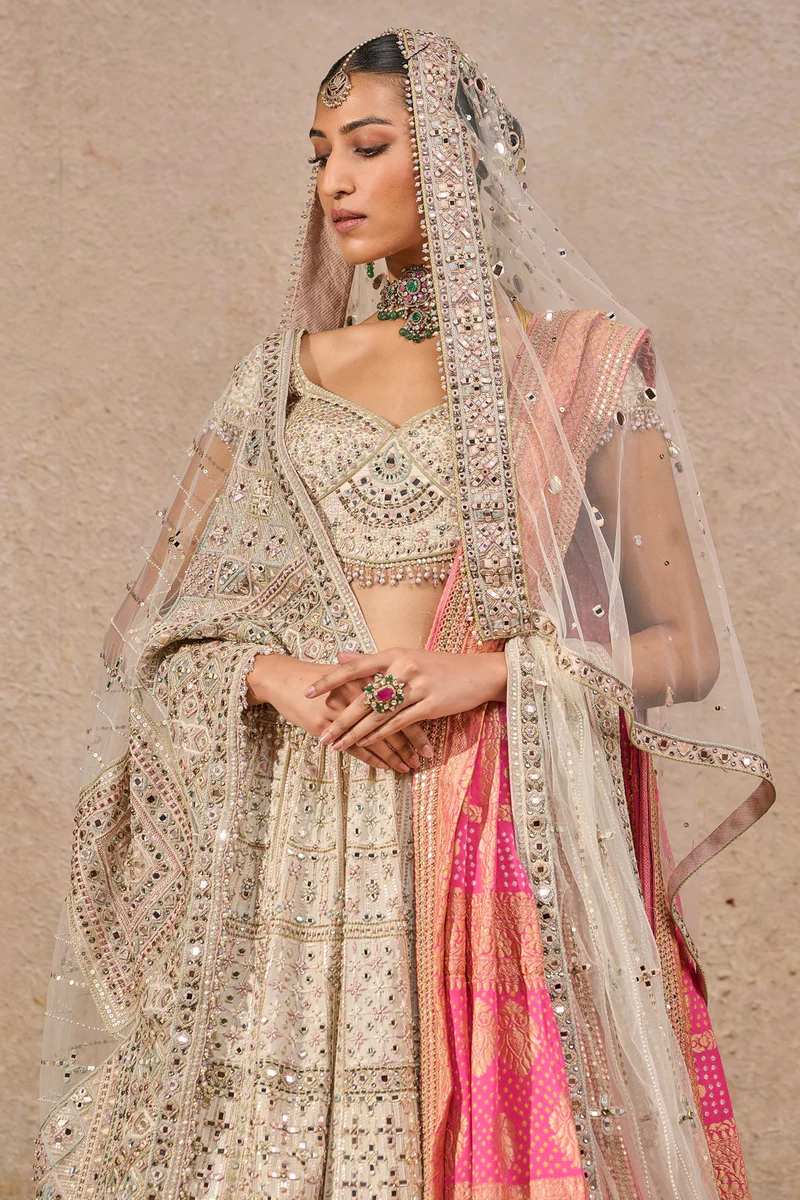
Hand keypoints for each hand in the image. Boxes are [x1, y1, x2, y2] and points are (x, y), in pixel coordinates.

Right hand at [246, 653, 433, 773]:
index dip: (418, 723)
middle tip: (426, 758)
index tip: (430, 738)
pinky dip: (372, 759)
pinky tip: (384, 768)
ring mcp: (341, 712)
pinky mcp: (325, 726)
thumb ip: (373, 681)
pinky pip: (354, 747)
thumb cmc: (318, 677)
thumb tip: (401, 689)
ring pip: (376, 738)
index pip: (401, 704)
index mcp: (367, 679)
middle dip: (411, 744)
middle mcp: (358, 695)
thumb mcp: (348, 673)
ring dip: (394, 756)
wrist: (283, 678)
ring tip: (408, 768)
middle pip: (392, 722)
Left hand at [304, 648, 507, 754]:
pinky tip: (365, 744)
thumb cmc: (440, 666)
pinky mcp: (430, 705)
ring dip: (355, 733)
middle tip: (321, 735)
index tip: (308, 692)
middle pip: (363, 698)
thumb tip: (340, 656)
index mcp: (394, 654)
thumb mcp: (406, 656)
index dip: (329, 680)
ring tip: (338, 746)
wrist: (478, 672)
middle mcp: (403, 668)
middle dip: (340, 719)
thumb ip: (372, 660)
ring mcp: (417, 687)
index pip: (354, 668)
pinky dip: (380, 735)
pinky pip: (398, 724)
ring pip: (378, 715)